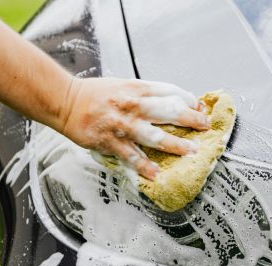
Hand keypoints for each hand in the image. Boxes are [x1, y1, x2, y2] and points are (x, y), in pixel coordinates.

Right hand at [60, 77, 209, 179]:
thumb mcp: (125, 85)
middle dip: (191, 120)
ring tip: (191, 152)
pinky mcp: (110, 141)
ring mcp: (122, 125)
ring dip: (175, 145)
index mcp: (137, 88)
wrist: (65, 101)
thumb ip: (147, 94)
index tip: (200, 108)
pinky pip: (131, 156)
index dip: (189, 100)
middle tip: (206, 127)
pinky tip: (156, 174)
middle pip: (169, 111)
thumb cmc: (96, 94)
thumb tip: (173, 102)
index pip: (170, 92)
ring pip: (154, 136)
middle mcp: (132, 105)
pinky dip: (144, 166)